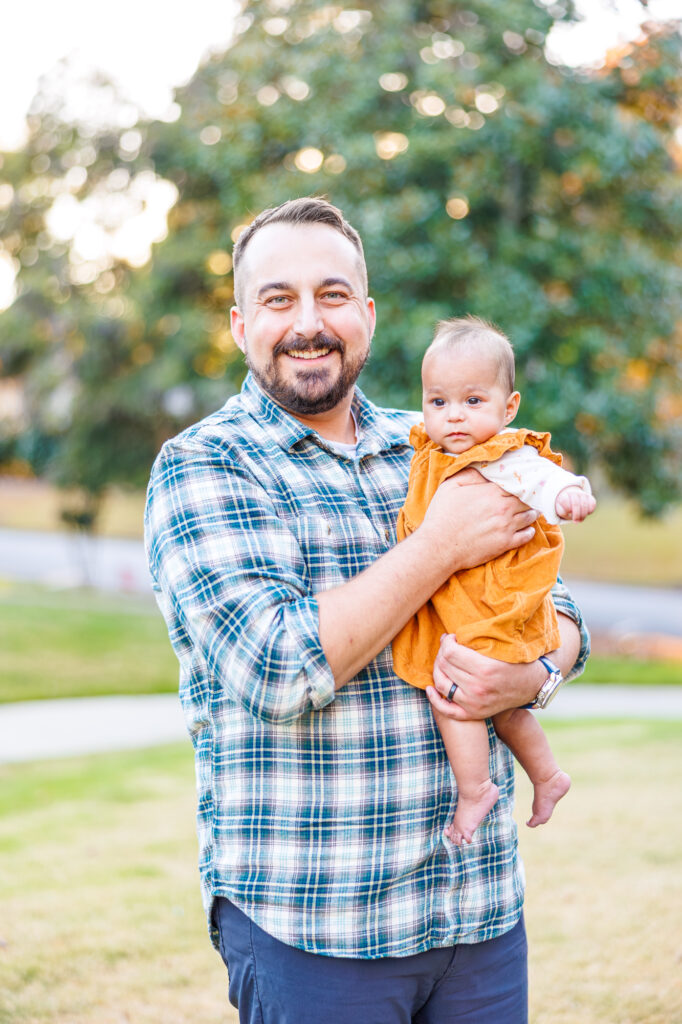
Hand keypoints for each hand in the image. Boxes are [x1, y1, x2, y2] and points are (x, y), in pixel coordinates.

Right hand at [420, 476, 537, 573]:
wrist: (439, 546)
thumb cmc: (442, 516)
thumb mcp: (450, 486)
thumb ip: (470, 474)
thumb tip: (485, 470)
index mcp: (491, 492)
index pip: (516, 483)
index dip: (520, 483)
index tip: (521, 483)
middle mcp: (503, 508)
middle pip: (527, 499)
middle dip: (529, 497)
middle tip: (530, 496)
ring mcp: (506, 527)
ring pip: (530, 516)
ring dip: (531, 512)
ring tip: (530, 510)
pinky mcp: (505, 544)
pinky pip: (527, 536)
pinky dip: (530, 531)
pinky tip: (527, 528)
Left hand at [425, 634, 544, 719]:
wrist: (533, 685)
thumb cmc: (517, 660)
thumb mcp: (501, 647)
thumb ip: (477, 640)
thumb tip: (450, 635)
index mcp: (485, 669)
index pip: (450, 652)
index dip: (447, 642)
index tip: (452, 637)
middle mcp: (478, 689)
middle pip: (444, 666)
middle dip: (442, 653)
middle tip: (448, 647)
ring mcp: (475, 704)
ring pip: (441, 684)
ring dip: (438, 670)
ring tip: (443, 661)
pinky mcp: (474, 714)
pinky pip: (446, 709)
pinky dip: (434, 699)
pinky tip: (430, 687)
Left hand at [555, 486, 595, 522]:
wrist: (571, 498)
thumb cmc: (565, 507)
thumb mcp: (562, 510)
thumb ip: (564, 513)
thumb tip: (575, 519)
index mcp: (564, 495)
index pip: (565, 500)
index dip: (567, 509)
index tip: (567, 514)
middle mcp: (574, 493)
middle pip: (575, 503)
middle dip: (576, 515)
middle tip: (575, 521)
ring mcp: (583, 494)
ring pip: (584, 504)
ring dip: (583, 515)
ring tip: (580, 520)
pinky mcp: (590, 497)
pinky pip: (592, 504)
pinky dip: (590, 511)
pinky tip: (586, 514)